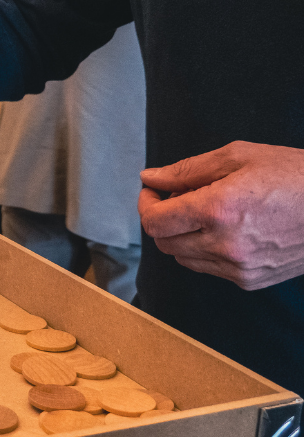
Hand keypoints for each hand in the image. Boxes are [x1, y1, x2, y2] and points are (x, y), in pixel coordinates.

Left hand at [138, 141, 303, 289]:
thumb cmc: (294, 174)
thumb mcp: (239, 156)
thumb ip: (187, 170)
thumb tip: (150, 178)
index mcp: (218, 209)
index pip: (154, 221)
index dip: (146, 204)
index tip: (154, 191)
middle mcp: (224, 243)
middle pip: (163, 241)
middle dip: (163, 218)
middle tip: (179, 197)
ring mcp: (238, 266)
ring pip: (182, 258)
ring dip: (182, 236)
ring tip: (206, 212)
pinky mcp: (250, 280)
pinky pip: (208, 269)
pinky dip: (204, 251)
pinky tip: (226, 230)